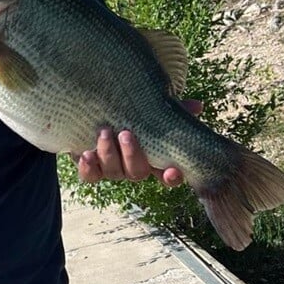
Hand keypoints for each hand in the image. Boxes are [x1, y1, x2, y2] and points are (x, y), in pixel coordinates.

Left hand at [75, 100, 202, 186]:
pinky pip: (90, 175)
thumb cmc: (134, 111)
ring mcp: (112, 168)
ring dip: (109, 154)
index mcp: (154, 158)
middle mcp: (133, 167)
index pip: (168, 176)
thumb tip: (197, 106)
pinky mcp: (91, 166)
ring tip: (104, 132)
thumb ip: (174, 109)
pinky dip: (88, 167)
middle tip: (126, 133)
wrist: (99, 110)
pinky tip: (86, 154)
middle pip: (137, 173)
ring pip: (113, 172)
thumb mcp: (154, 107)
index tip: (172, 170)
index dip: (171, 177)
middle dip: (132, 155)